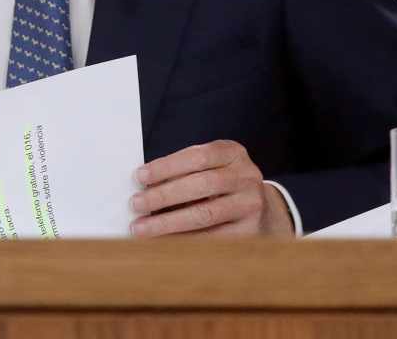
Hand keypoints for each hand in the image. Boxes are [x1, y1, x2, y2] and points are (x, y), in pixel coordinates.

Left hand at [130, 140, 294, 236]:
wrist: (261, 208)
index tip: (139, 177)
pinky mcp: (252, 231)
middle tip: (135, 204)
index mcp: (232, 153)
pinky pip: (213, 238)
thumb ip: (181, 172)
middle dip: (164, 195)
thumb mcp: (207, 167)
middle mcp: (246, 176)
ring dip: (168, 222)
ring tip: (142, 228)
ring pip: (206, 214)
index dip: (167, 166)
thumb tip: (142, 188)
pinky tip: (163, 242)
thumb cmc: (219, 184)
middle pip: (202, 184)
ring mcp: (252, 204)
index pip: (198, 156)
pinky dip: (184, 240)